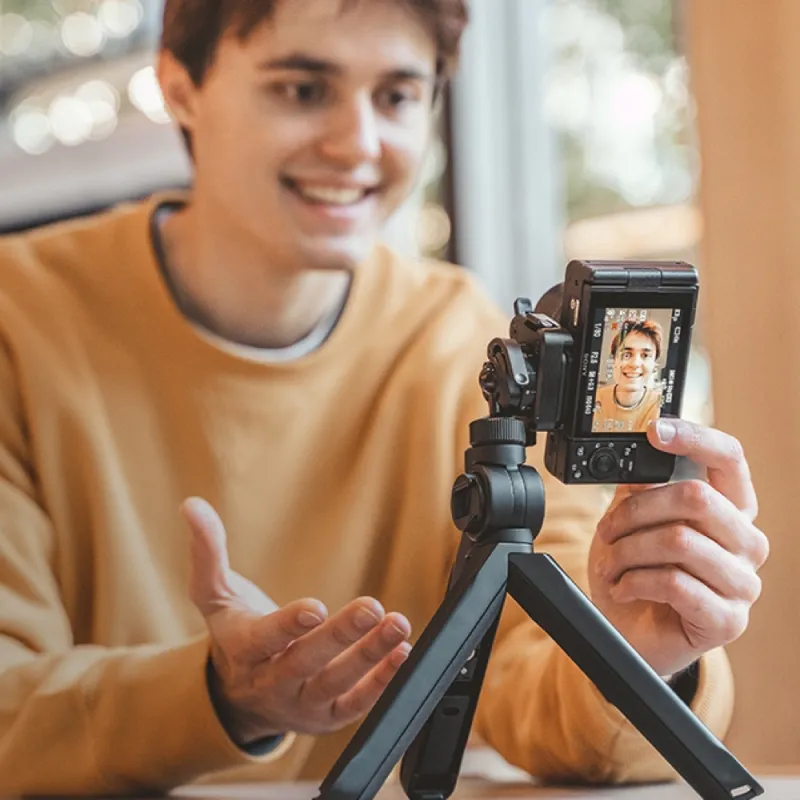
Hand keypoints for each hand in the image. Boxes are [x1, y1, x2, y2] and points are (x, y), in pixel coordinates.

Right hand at [181, 497, 411, 745]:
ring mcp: (299, 704)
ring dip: (370, 656)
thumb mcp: (215, 594)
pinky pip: (355, 705)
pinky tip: (401, 652)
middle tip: (372, 607)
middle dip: (340, 635)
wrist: (240, 696)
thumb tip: (192, 505)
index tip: (316, 607)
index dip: (288, 626)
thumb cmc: (235, 632)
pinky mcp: (325, 718)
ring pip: (336, 684)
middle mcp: (270, 682)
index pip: (263, 641)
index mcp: (243, 651)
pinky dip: (381, 682)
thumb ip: (207, 551)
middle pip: (305, 662)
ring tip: (398, 625)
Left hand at [588, 419, 768, 677]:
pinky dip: (634, 581)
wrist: (629, 631)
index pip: (730, 458)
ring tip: (612, 563)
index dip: (694, 438)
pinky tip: (624, 587)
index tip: (655, 431)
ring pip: (679, 540)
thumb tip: (641, 450)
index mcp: (731, 508)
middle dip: (637, 511)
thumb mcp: (634, 519)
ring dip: (629, 550)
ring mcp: (743, 583)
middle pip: (696, 497)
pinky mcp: (728, 619)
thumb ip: (642, 484)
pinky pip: (673, 582)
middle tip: (609, 529)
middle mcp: (746, 542)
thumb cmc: (638, 571)